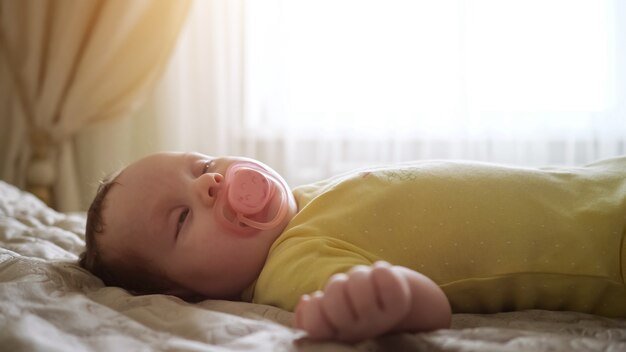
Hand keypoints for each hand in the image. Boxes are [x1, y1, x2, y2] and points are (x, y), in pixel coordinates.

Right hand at [294, 261, 411, 342]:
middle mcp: (357, 332)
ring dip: (359, 276)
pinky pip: (382, 276)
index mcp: (336, 334)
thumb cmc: (359, 303)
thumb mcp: (331, 309)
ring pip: (356, 282)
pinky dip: (381, 270)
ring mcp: (378, 320)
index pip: (312, 326)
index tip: (320, 300)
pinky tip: (382, 277)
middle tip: (348, 290)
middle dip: (337, 285)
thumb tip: (306, 300)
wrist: (408, 306)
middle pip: (333, 298)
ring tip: (366, 284)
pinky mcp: (399, 305)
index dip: (313, 308)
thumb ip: (314, 310)